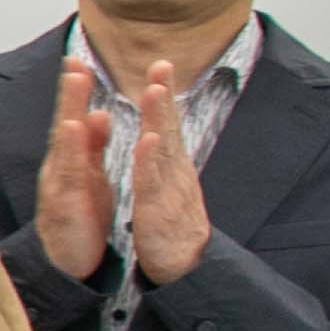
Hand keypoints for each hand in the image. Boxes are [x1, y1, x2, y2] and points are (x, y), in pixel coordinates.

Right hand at [32, 57, 113, 282]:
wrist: (66, 263)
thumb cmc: (79, 218)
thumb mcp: (89, 177)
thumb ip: (92, 146)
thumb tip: (97, 113)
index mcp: (72, 161)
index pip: (74, 119)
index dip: (76, 91)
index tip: (80, 60)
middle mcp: (60, 167)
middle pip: (64, 123)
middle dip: (69, 92)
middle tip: (74, 61)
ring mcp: (57, 184)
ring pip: (63, 142)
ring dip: (67, 110)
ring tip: (73, 83)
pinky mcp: (63, 203)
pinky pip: (68, 172)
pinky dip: (70, 148)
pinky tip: (74, 128)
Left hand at [127, 65, 210, 282]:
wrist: (181, 266)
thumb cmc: (170, 224)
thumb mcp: (164, 185)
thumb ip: (160, 159)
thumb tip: (159, 132)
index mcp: (170, 166)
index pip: (166, 124)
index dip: (164, 95)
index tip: (162, 64)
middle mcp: (174, 172)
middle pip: (169, 128)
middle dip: (166, 96)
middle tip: (163, 64)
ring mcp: (169, 189)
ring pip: (163, 149)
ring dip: (160, 120)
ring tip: (156, 91)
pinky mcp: (159, 210)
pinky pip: (153, 183)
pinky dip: (150, 162)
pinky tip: (148, 142)